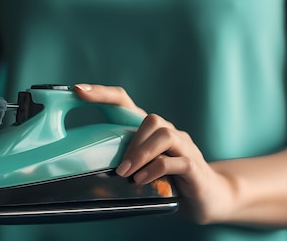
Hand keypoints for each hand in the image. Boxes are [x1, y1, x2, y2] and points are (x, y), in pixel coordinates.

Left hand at [74, 83, 236, 223]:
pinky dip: (156, 169)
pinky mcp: (194, 167)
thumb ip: (119, 159)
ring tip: (127, 175)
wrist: (210, 196)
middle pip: (150, 118)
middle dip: (131, 142)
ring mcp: (184, 148)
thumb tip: (80, 163)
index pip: (124, 101)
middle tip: (118, 168)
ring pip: (164, 135)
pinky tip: (143, 180)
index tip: (77, 89)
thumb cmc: (168, 180)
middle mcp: (168, 132)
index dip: (101, 93)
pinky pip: (175, 161)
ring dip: (141, 154)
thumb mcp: (140, 167)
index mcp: (149, 130)